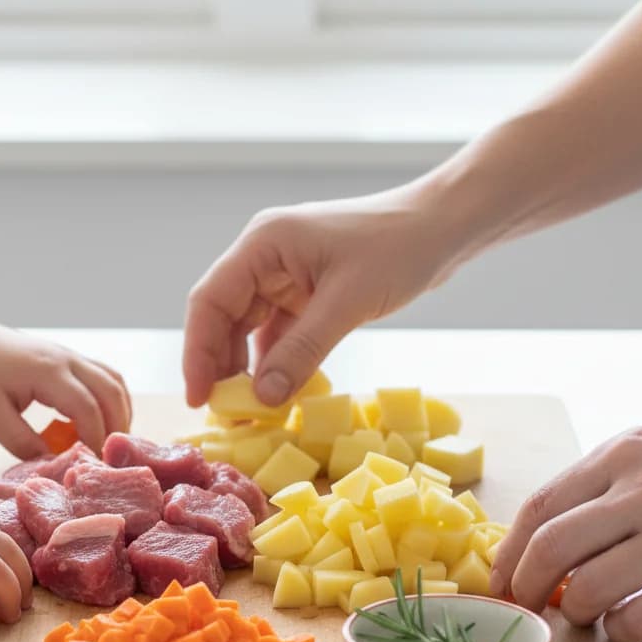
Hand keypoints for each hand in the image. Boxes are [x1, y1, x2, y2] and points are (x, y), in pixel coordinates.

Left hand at [0, 317, 130, 456]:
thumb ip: (21, 442)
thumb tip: (52, 465)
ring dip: (120, 413)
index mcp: (46, 371)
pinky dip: (113, 402)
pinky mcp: (72, 358)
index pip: (86, 406)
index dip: (95, 438)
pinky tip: (103, 424)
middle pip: (111, 391)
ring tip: (110, 444)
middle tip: (110, 459)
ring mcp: (72, 355)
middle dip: (117, 427)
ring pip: (115, 382)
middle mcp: (66, 358)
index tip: (94, 465)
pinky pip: (106, 378)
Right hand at [183, 184, 464, 406]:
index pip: (210, 301)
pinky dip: (276, 364)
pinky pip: (277, 335)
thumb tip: (262, 400)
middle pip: (223, 318)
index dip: (197, 352)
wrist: (444, 226)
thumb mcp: (347, 304)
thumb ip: (301, 352)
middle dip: (220, 367)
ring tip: (246, 414)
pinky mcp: (305, 293)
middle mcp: (264, 258)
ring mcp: (284, 275)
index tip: (198, 398)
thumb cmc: (398, 249)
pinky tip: (278, 396)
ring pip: (248, 330)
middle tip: (223, 415)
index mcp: (263, 244)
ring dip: (247, 370)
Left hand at [492, 424, 641, 641]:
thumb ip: (601, 481)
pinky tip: (627, 624)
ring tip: (586, 613)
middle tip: (526, 607)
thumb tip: (538, 536)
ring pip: (593, 588)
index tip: (500, 582)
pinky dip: (622, 631)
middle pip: (554, 548)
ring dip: (577, 612)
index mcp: (623, 455)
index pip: (540, 506)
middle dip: (527, 588)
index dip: (510, 553)